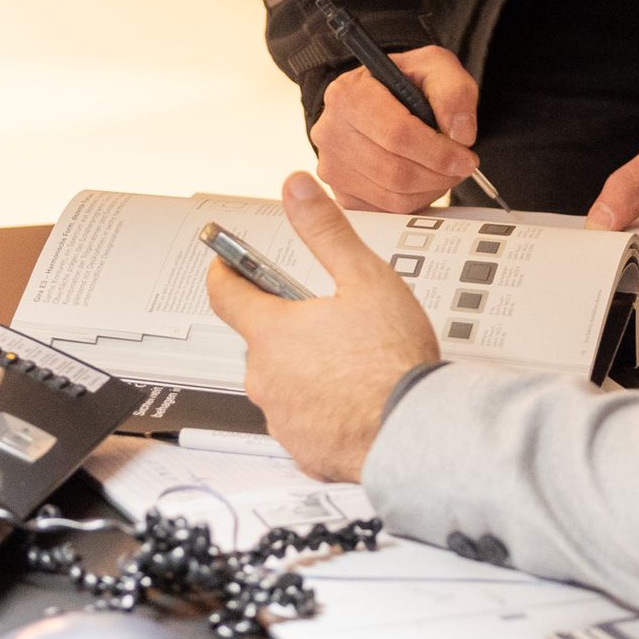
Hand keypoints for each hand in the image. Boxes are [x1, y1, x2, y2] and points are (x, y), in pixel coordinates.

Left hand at [206, 171, 439, 479]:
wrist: (413, 432)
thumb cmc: (392, 360)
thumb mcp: (364, 277)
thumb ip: (325, 230)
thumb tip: (298, 189)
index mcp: (271, 332)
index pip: (225, 293)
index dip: (225, 270)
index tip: (226, 262)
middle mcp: (264, 377)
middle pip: (261, 338)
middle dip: (288, 323)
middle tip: (330, 316)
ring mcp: (281, 417)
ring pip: (282, 380)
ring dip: (305, 367)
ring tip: (352, 360)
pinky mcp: (301, 449)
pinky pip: (302, 418)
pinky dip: (320, 406)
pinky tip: (354, 397)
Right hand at [310, 44, 481, 211]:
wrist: (379, 99)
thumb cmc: (403, 83)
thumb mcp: (434, 67)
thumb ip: (453, 91)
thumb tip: (460, 133)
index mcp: (349, 94)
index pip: (397, 134)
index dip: (439, 152)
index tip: (465, 158)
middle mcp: (331, 131)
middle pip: (396, 171)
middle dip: (439, 174)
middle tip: (461, 167)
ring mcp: (332, 167)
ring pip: (393, 197)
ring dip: (431, 189)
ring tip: (445, 171)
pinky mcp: (342, 194)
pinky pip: (387, 211)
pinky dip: (415, 201)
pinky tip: (424, 181)